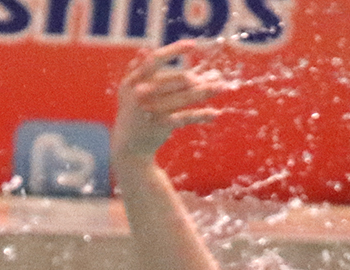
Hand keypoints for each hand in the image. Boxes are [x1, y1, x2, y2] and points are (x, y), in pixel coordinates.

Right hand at [113, 43, 223, 167]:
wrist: (128, 143)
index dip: (174, 51)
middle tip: (212, 77)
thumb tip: (153, 53)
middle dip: (193, 78)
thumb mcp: (134, 88)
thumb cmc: (136, 109)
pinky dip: (201, 115)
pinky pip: (185, 117)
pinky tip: (215, 113)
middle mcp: (140, 93)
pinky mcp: (161, 125)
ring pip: (182, 98)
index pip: (155, 60)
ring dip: (203, 92)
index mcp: (133, 78)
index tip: (192, 45)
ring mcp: (151, 110)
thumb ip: (148, 73)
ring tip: (221, 87)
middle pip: (172, 81)